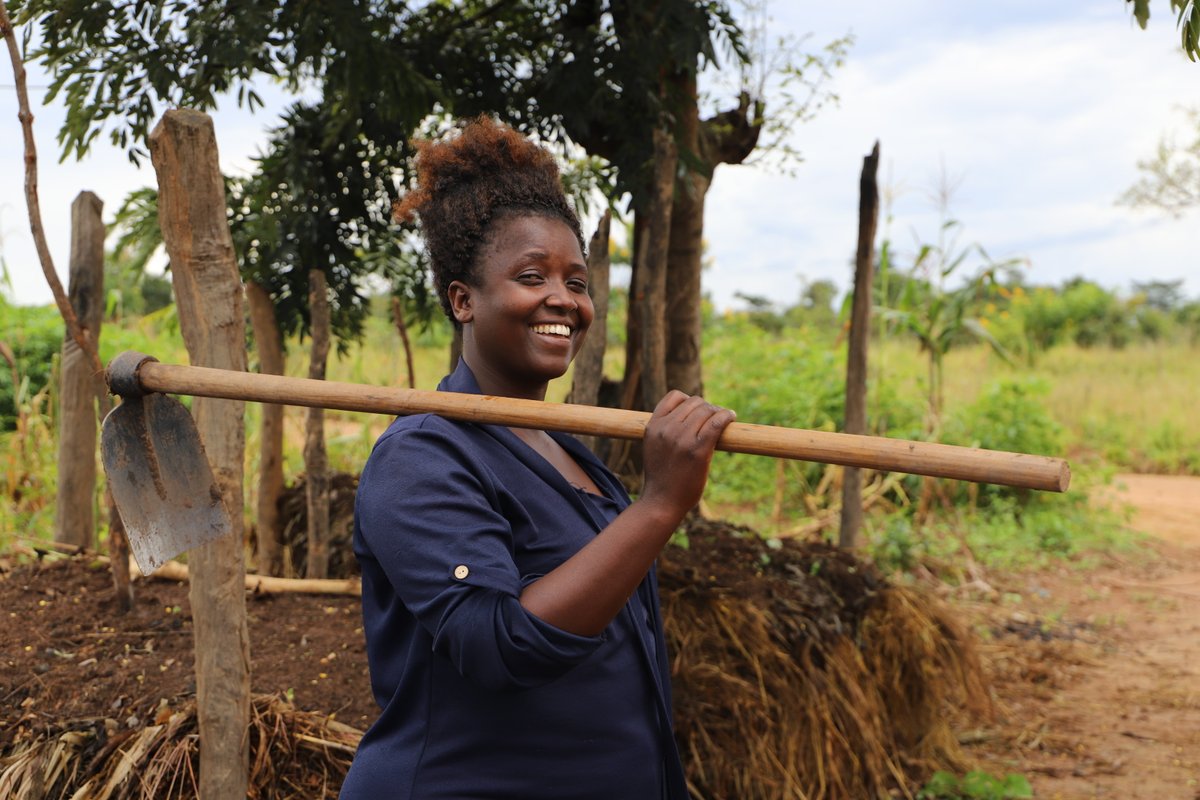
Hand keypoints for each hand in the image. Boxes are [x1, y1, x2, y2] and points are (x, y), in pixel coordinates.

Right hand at [639, 390, 736, 520]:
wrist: (661, 502)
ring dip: (718, 413)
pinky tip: (731, 417)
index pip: (675, 396)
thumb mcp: (654, 447)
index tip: (698, 413)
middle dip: (708, 409)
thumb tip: (691, 418)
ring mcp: (681, 438)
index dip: (689, 401)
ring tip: (724, 420)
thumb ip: (666, 430)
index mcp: (653, 426)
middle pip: (695, 403)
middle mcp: (666, 429)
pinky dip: (727, 416)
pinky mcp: (697, 450)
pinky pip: (716, 422)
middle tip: (716, 419)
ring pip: (706, 410)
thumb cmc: (662, 478)